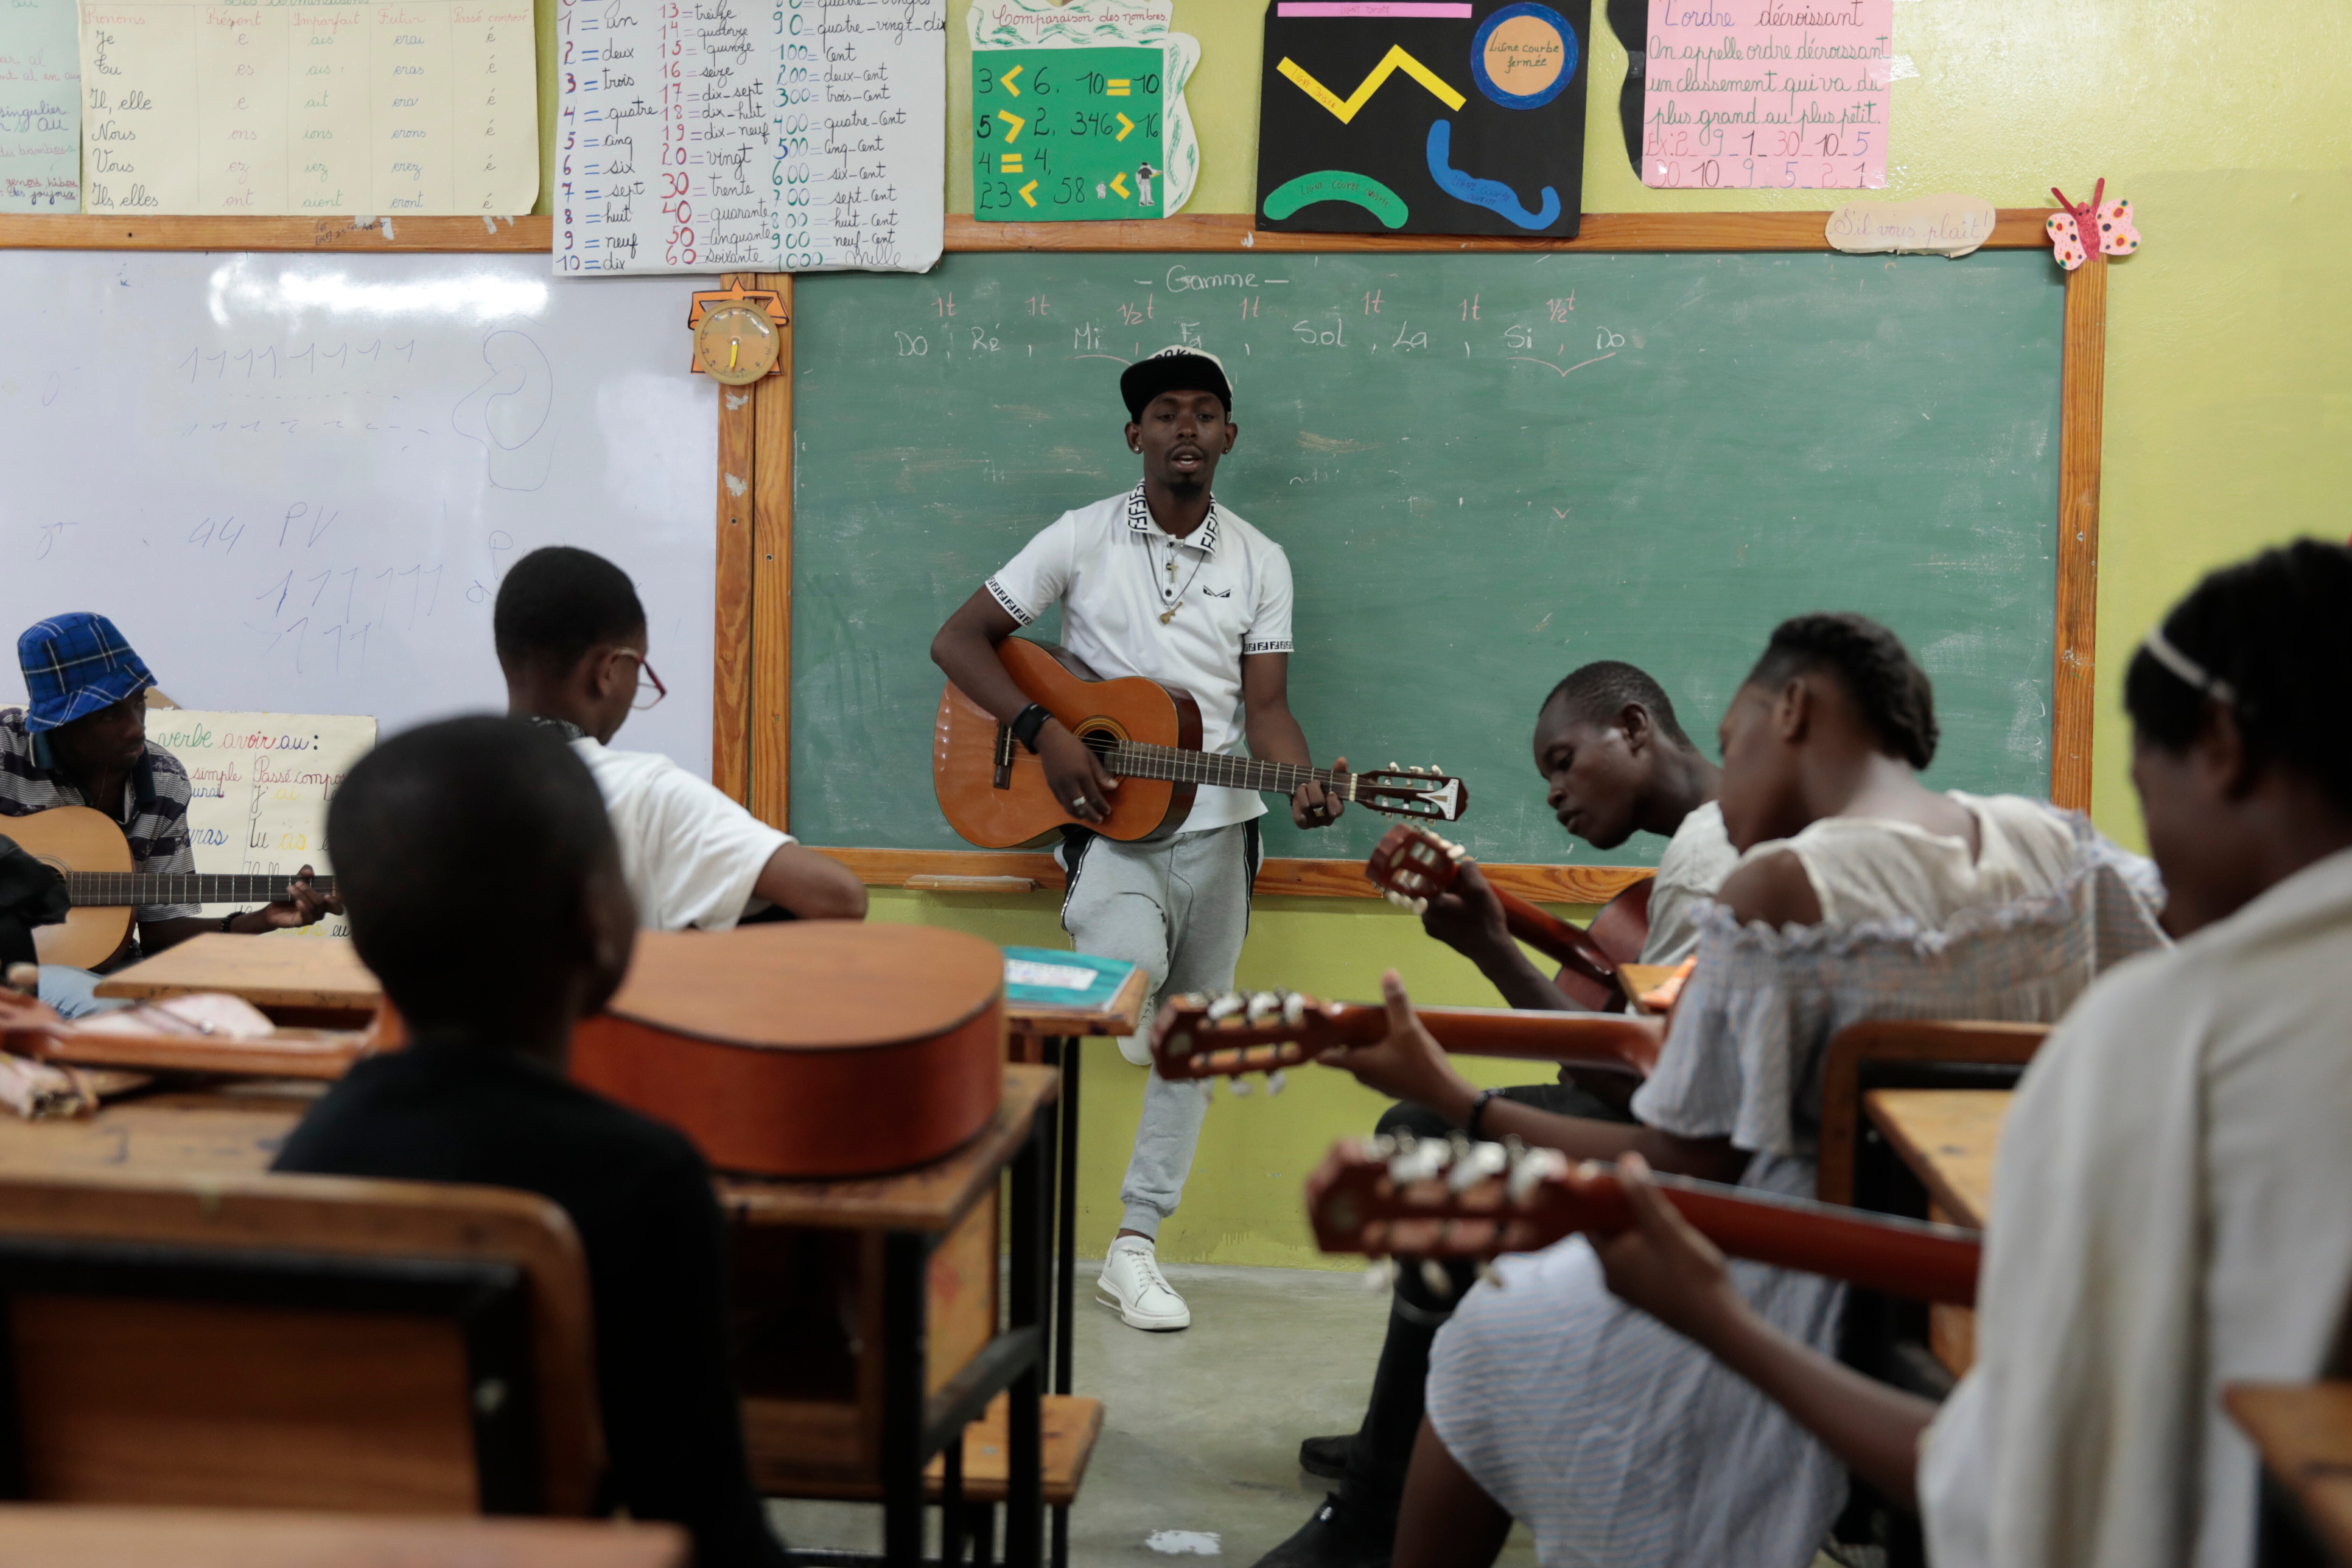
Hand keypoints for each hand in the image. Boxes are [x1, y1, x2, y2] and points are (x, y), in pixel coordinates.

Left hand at [254, 865, 343, 929]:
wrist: (272, 908)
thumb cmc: (289, 894)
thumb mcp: (297, 878)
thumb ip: (304, 872)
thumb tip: (310, 873)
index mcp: (325, 899)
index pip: (340, 899)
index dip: (341, 893)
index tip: (334, 882)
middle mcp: (322, 909)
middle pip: (336, 907)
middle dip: (331, 899)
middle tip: (324, 892)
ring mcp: (314, 916)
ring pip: (316, 906)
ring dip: (304, 895)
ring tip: (292, 887)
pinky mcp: (302, 922)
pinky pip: (308, 917)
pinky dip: (304, 908)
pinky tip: (298, 902)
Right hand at [1040, 723, 1117, 824]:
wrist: (1050, 740)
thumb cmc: (1073, 746)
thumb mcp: (1090, 757)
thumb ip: (1101, 774)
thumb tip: (1114, 787)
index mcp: (1082, 773)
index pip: (1094, 796)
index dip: (1102, 806)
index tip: (1108, 811)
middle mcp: (1069, 782)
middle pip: (1082, 806)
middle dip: (1092, 815)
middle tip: (1100, 820)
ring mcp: (1059, 786)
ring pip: (1070, 807)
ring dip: (1080, 815)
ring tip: (1088, 817)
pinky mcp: (1051, 786)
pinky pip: (1061, 802)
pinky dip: (1070, 808)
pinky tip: (1077, 809)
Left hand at [1291, 756, 1346, 830]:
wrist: (1307, 792)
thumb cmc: (1323, 787)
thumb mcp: (1330, 777)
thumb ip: (1338, 770)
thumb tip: (1342, 760)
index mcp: (1337, 808)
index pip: (1338, 810)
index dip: (1333, 802)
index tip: (1331, 792)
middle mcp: (1327, 818)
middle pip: (1319, 804)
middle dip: (1314, 789)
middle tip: (1313, 782)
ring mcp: (1314, 822)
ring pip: (1306, 806)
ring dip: (1303, 792)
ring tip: (1303, 786)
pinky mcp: (1303, 824)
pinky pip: (1299, 818)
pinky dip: (1297, 808)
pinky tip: (1297, 802)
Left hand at [1317, 969, 1471, 1112]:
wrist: (1446, 1095)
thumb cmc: (1422, 1065)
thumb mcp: (1408, 1029)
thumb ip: (1397, 1002)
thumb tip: (1388, 973)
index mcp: (1360, 1064)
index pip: (1326, 1057)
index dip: (1319, 1042)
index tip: (1320, 1026)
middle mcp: (1364, 1076)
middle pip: (1346, 1054)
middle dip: (1347, 1037)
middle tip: (1353, 1016)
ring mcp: (1379, 1084)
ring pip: (1364, 1060)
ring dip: (1366, 1044)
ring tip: (1374, 1024)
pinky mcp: (1393, 1086)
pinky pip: (1379, 1066)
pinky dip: (1380, 1053)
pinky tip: (1394, 1041)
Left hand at [1419, 858, 1512, 960]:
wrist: (1491, 951)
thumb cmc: (1485, 919)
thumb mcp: (1481, 889)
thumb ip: (1468, 870)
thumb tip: (1462, 861)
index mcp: (1431, 903)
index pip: (1423, 877)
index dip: (1435, 867)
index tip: (1448, 866)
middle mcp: (1425, 915)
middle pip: (1427, 890)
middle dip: (1441, 882)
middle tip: (1458, 881)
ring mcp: (1429, 926)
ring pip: (1432, 902)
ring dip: (1443, 895)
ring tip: (1461, 894)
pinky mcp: (1436, 934)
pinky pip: (1436, 914)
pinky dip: (1445, 907)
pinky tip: (1460, 908)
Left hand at [1586, 1152, 1747, 1344]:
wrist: (1721, 1324)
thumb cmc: (1691, 1274)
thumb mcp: (1665, 1227)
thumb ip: (1643, 1194)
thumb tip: (1625, 1161)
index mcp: (1609, 1262)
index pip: (1590, 1222)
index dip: (1599, 1197)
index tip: (1614, 1176)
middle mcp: (1615, 1277)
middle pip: (1615, 1230)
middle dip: (1635, 1203)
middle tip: (1652, 1181)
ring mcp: (1636, 1289)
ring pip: (1637, 1243)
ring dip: (1653, 1219)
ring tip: (1677, 1196)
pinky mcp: (1655, 1294)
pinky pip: (1651, 1258)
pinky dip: (1662, 1239)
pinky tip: (1685, 1224)